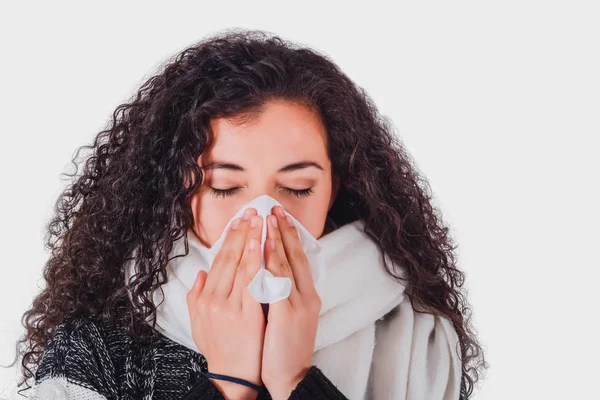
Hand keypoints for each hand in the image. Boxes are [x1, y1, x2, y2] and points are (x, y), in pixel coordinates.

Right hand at [186, 208, 265, 399]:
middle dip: (242, 232)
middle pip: (230, 258)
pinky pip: (254, 282)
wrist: (232, 377)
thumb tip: (202, 273)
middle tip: (252, 210)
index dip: (230, 238)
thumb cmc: (219, 350)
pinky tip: (263, 245)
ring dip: (251, 239)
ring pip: (242, 265)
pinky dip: (258, 261)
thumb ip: (197, 297)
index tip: (239, 220)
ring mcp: (231, 306)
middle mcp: (215, 299)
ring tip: (259, 219)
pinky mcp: (248, 314)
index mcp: (205, 299)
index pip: (219, 261)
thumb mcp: (199, 323)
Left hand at [260, 206, 321, 399]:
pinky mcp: (287, 314)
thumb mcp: (289, 317)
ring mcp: (298, 304)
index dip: (289, 237)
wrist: (293, 376)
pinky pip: (278, 283)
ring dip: (278, 240)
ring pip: (287, 265)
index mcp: (307, 296)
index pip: (298, 259)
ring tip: (270, 219)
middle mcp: (306, 296)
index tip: (280, 217)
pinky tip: (264, 248)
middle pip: (295, 256)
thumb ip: (282, 293)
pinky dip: (272, 263)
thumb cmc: (286, 347)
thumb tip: (270, 272)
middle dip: (285, 231)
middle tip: (275, 209)